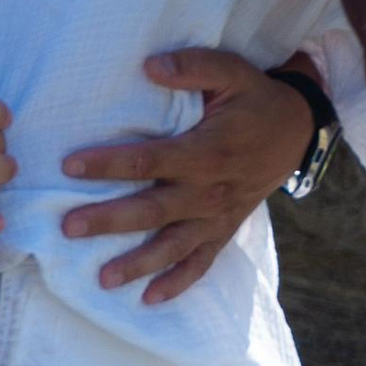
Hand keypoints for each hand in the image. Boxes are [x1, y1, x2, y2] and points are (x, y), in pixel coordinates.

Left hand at [60, 46, 318, 307]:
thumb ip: (193, 66)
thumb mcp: (233, 71)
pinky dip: (178, 283)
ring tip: (103, 280)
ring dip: (138, 264)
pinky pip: (202, 263)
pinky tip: (149, 300)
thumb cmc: (255, 98)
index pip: (150, 160)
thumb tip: (149, 66)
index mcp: (207, 150)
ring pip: (173, 245)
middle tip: (69, 227)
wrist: (296, 132)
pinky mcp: (224, 230)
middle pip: (152, 209)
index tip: (70, 166)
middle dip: (110, 220)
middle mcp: (209, 190)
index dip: (110, 164)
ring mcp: (217, 216)